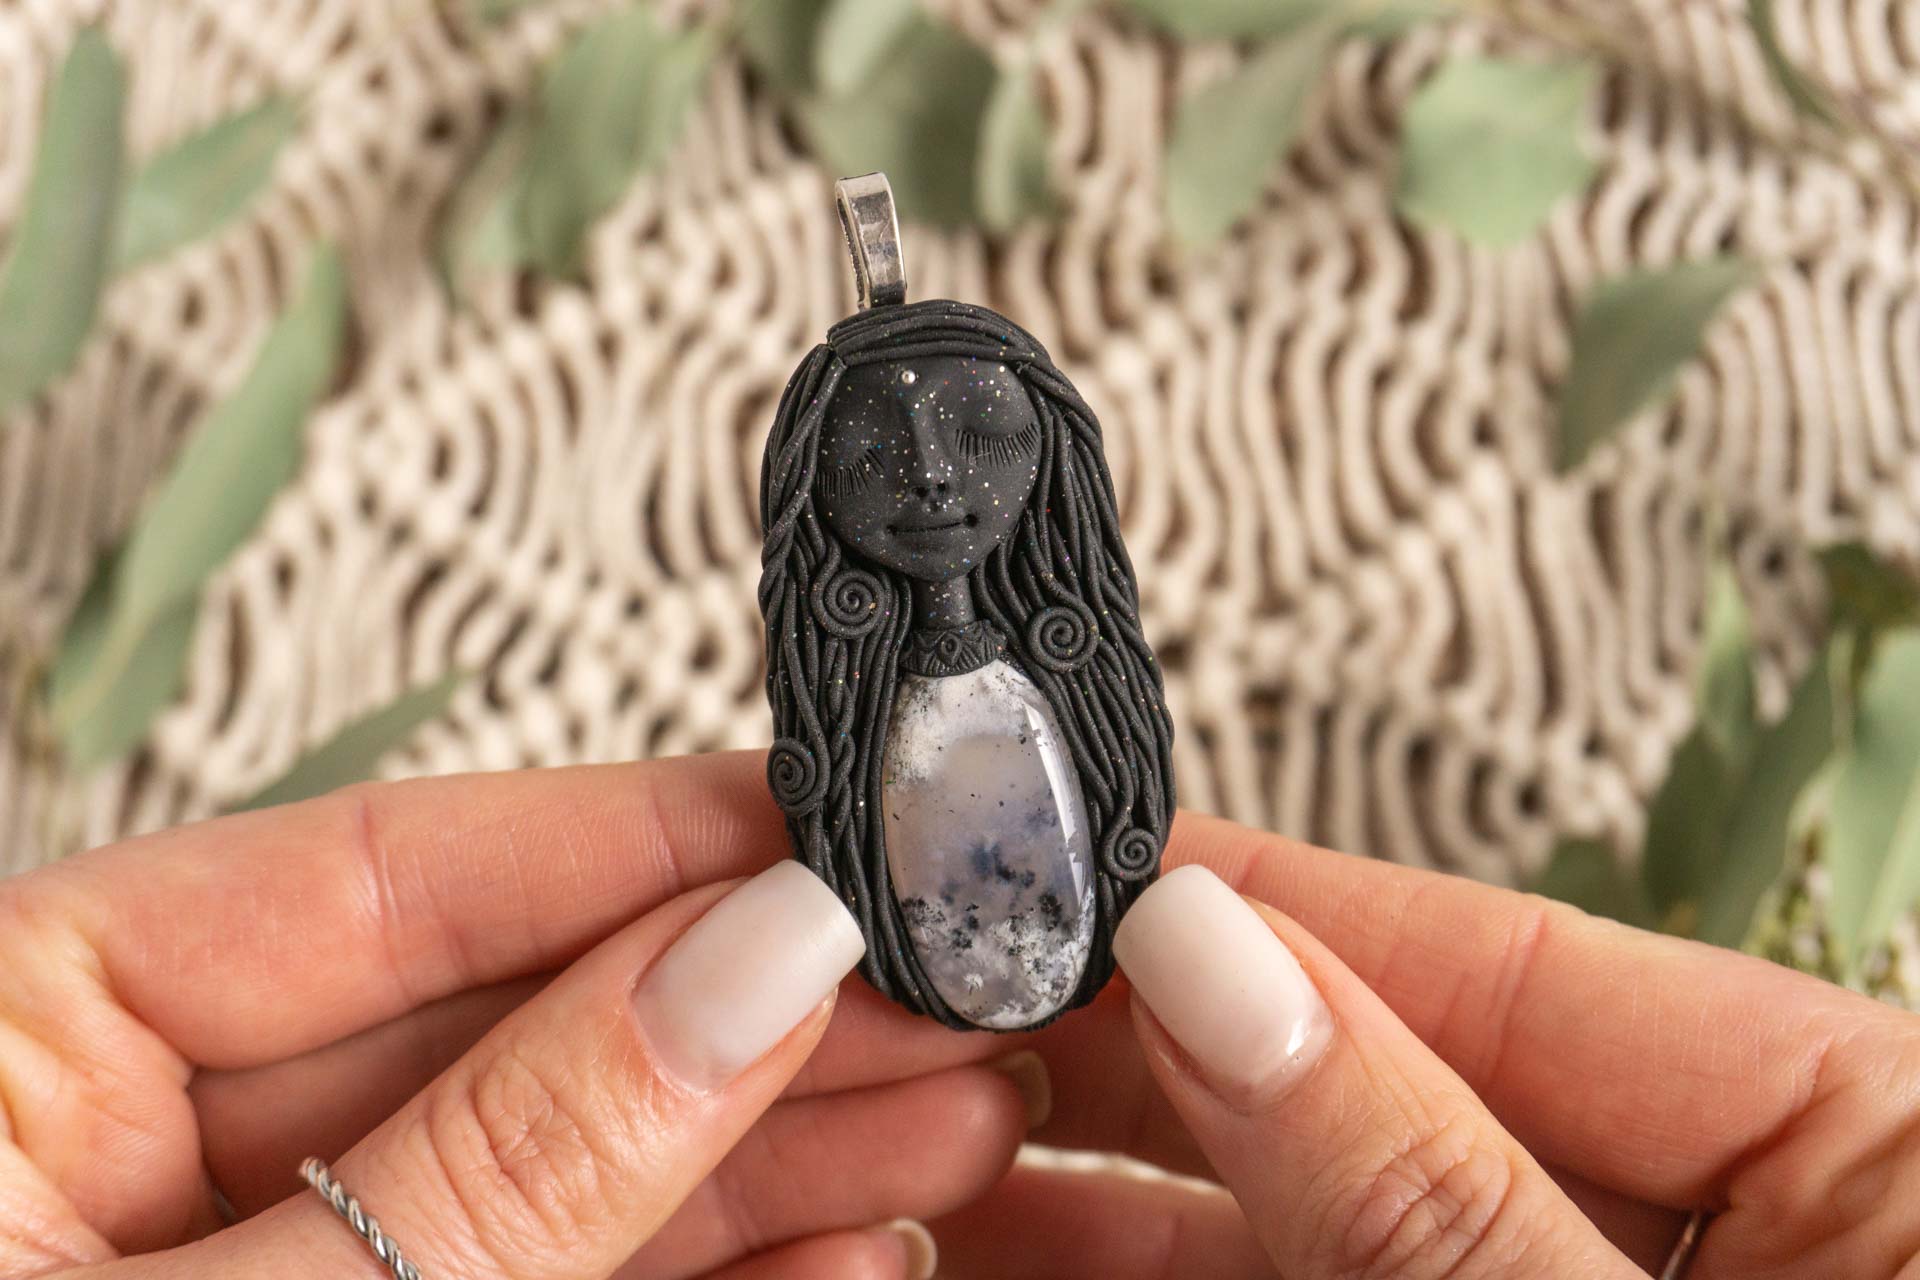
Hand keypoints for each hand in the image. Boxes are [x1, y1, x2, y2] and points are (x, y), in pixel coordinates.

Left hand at [0, 754, 1039, 1278]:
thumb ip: (500, 1162)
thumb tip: (737, 970)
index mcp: (32, 1033)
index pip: (385, 872)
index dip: (633, 841)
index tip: (824, 836)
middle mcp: (145, 1138)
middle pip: (508, 1016)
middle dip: (742, 1009)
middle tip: (938, 989)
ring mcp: (262, 1269)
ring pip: (560, 1168)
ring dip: (768, 1153)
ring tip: (948, 1112)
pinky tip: (850, 1253)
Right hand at [932, 814, 1919, 1277]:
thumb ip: (1423, 1184)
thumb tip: (1220, 962)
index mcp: (1875, 1149)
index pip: (1509, 964)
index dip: (1264, 909)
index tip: (1073, 872)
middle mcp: (1735, 1227)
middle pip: (1382, 1088)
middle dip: (1145, 1057)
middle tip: (950, 1004)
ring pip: (1312, 1223)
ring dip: (1107, 1197)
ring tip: (928, 1140)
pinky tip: (1010, 1256)